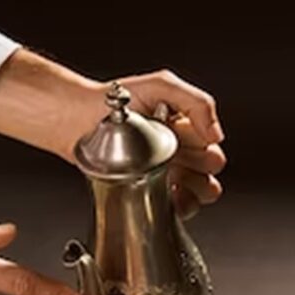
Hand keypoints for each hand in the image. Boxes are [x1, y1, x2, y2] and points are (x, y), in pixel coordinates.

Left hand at [114, 70, 226, 218]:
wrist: (77, 120)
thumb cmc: (114, 101)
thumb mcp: (162, 86)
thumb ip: (197, 102)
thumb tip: (216, 135)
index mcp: (185, 127)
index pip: (212, 145)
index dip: (204, 147)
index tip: (185, 143)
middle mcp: (178, 149)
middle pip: (211, 169)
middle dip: (201, 167)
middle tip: (178, 160)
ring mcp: (165, 171)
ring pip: (200, 190)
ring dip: (195, 189)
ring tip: (174, 180)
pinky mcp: (150, 191)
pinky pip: (179, 207)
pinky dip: (182, 206)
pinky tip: (169, 197)